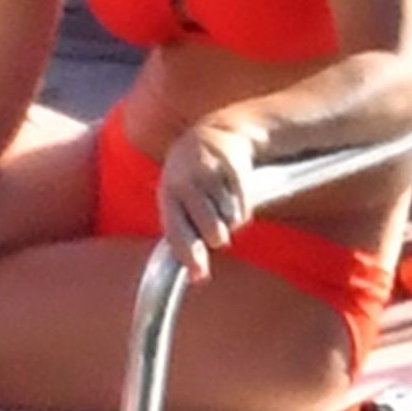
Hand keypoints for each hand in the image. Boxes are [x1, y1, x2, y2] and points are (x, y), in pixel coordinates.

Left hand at [159, 121, 255, 282]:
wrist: (217, 133)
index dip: (189, 255)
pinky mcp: (234, 167)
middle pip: (212, 232)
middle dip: (217, 236)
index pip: (176, 232)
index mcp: (167, 192)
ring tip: (221, 202)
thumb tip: (198, 277)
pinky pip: (244, 207)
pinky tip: (234, 192)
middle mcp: (185, 181)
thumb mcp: (180, 200)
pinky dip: (242, 208)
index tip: (200, 273)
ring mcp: (210, 172)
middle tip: (215, 226)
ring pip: (229, 221)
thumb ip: (186, 236)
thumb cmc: (193, 179)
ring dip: (230, 220)